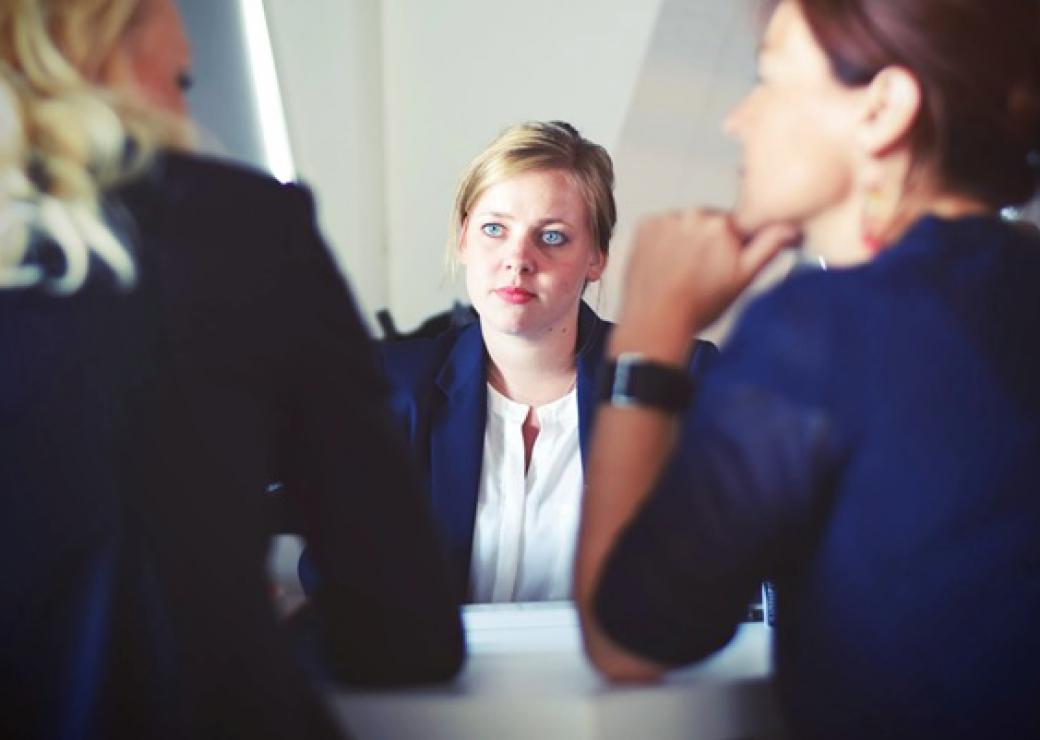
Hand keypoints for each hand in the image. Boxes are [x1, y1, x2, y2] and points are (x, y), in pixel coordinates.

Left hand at [614, 209, 797, 358]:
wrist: (656, 321)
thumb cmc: (699, 306)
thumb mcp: (743, 278)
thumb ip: (769, 246)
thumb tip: (791, 227)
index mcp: (723, 224)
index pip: (736, 225)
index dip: (733, 246)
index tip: (724, 262)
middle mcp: (694, 215)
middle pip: (709, 223)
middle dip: (708, 242)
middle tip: (701, 272)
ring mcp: (666, 219)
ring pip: (684, 224)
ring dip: (685, 240)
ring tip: (681, 271)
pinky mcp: (645, 226)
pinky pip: (661, 227)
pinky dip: (663, 241)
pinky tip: (665, 264)